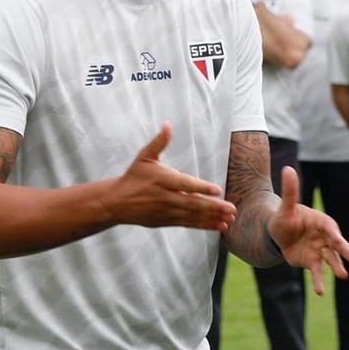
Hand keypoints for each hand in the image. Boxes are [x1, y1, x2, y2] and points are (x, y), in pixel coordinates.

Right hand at [105, 122, 235, 230]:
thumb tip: (168, 124)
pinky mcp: (167, 221)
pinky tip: (219, 225)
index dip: (201, 187)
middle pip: (193, 203)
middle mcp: (166, 197)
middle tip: (232, 208)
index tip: (217, 190)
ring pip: (193, 215)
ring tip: (229, 219)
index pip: (185, 184)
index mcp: (163, 179)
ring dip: (212, 217)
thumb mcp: (144, 156)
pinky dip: (204, 225)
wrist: (117, 202)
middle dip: (213, 207)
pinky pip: (189, 224)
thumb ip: (159, 142)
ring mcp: (167, 211)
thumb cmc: (134, 176)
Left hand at [268, 166, 348, 294]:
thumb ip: (290, 191)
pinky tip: (320, 292)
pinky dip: (319, 282)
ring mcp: (320, 250)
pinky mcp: (312, 262)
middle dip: (344, 251)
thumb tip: (288, 169)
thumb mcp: (285, 207)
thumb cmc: (285, 218)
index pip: (329, 228)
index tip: (338, 241)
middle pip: (336, 245)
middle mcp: (324, 237)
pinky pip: (317, 272)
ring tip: (343, 276)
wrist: (278, 234)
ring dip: (337, 267)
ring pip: (331, 260)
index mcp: (321, 222)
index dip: (334, 235)